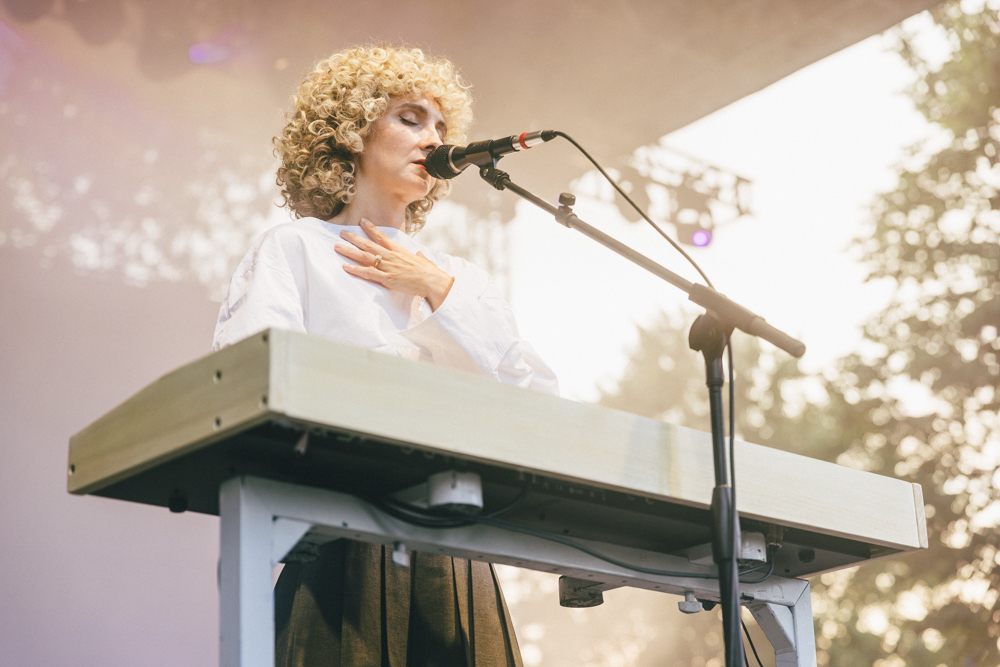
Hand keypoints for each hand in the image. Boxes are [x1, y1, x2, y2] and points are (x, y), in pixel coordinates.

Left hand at [334, 219, 453, 310]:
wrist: (433, 282)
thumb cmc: (430, 273)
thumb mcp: (424, 261)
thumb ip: (419, 257)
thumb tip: (419, 254)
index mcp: (399, 250)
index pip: (382, 236)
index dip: (371, 228)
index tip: (362, 221)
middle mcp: (391, 256)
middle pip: (369, 245)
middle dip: (354, 238)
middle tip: (342, 232)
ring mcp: (388, 267)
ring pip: (364, 257)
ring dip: (349, 251)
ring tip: (337, 246)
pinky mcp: (387, 279)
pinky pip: (367, 273)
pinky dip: (355, 269)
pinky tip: (344, 266)